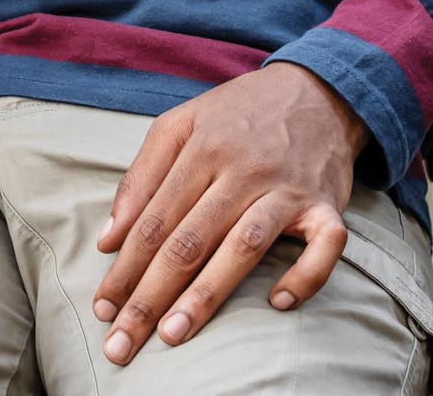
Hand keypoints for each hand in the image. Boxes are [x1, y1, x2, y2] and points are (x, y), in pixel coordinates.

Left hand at [91, 63, 368, 365]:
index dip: (125, 268)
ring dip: (207, 294)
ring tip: (173, 334)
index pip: (152, 221)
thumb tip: (107, 240)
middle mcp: (240, 170)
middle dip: (150, 295)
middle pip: (188, 240)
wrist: (316, 91)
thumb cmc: (237, 115)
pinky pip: (325, 247)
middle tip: (124, 342)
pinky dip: (305, 275)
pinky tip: (278, 302)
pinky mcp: (329, 206)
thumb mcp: (179, 125)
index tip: (103, 308)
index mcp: (198, 151)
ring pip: (243, 246)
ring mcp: (286, 188)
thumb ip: (140, 178)